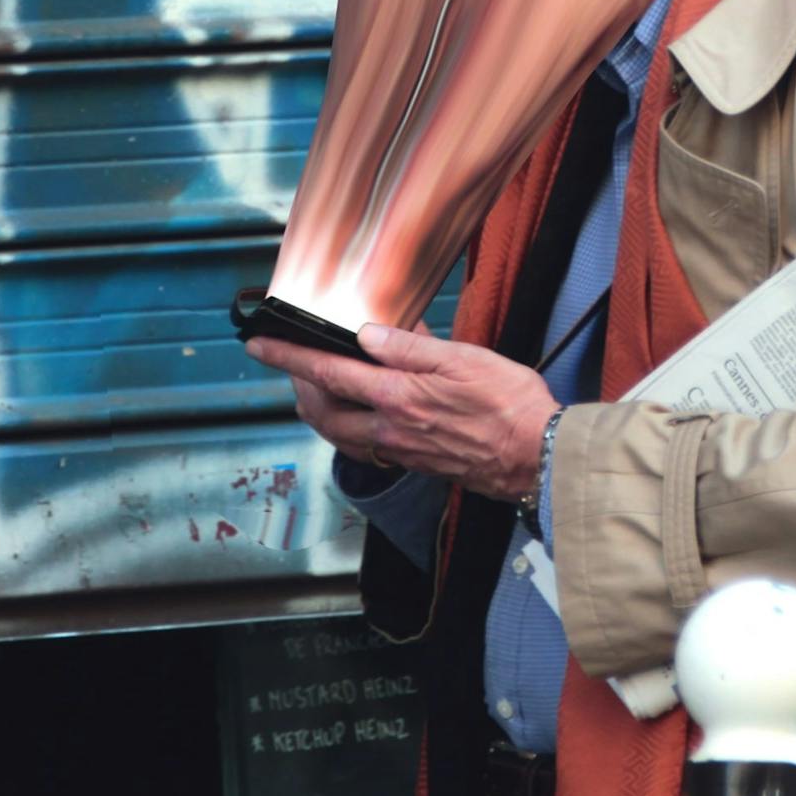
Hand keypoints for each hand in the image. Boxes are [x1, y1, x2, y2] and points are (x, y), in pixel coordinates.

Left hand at [247, 324, 557, 503]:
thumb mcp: (463, 359)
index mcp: (397, 397)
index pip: (327, 372)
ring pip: (338, 432)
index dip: (288, 356)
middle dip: (297, 384)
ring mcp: (400, 450)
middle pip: (320, 411)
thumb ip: (410, 347)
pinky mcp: (415, 461)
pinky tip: (362, 409)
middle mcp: (389, 429)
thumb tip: (367, 333)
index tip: (260, 343)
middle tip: (292, 359)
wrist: (536, 457)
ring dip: (320, 406)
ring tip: (321, 381)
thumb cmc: (510, 406)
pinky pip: (362, 444)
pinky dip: (348, 423)